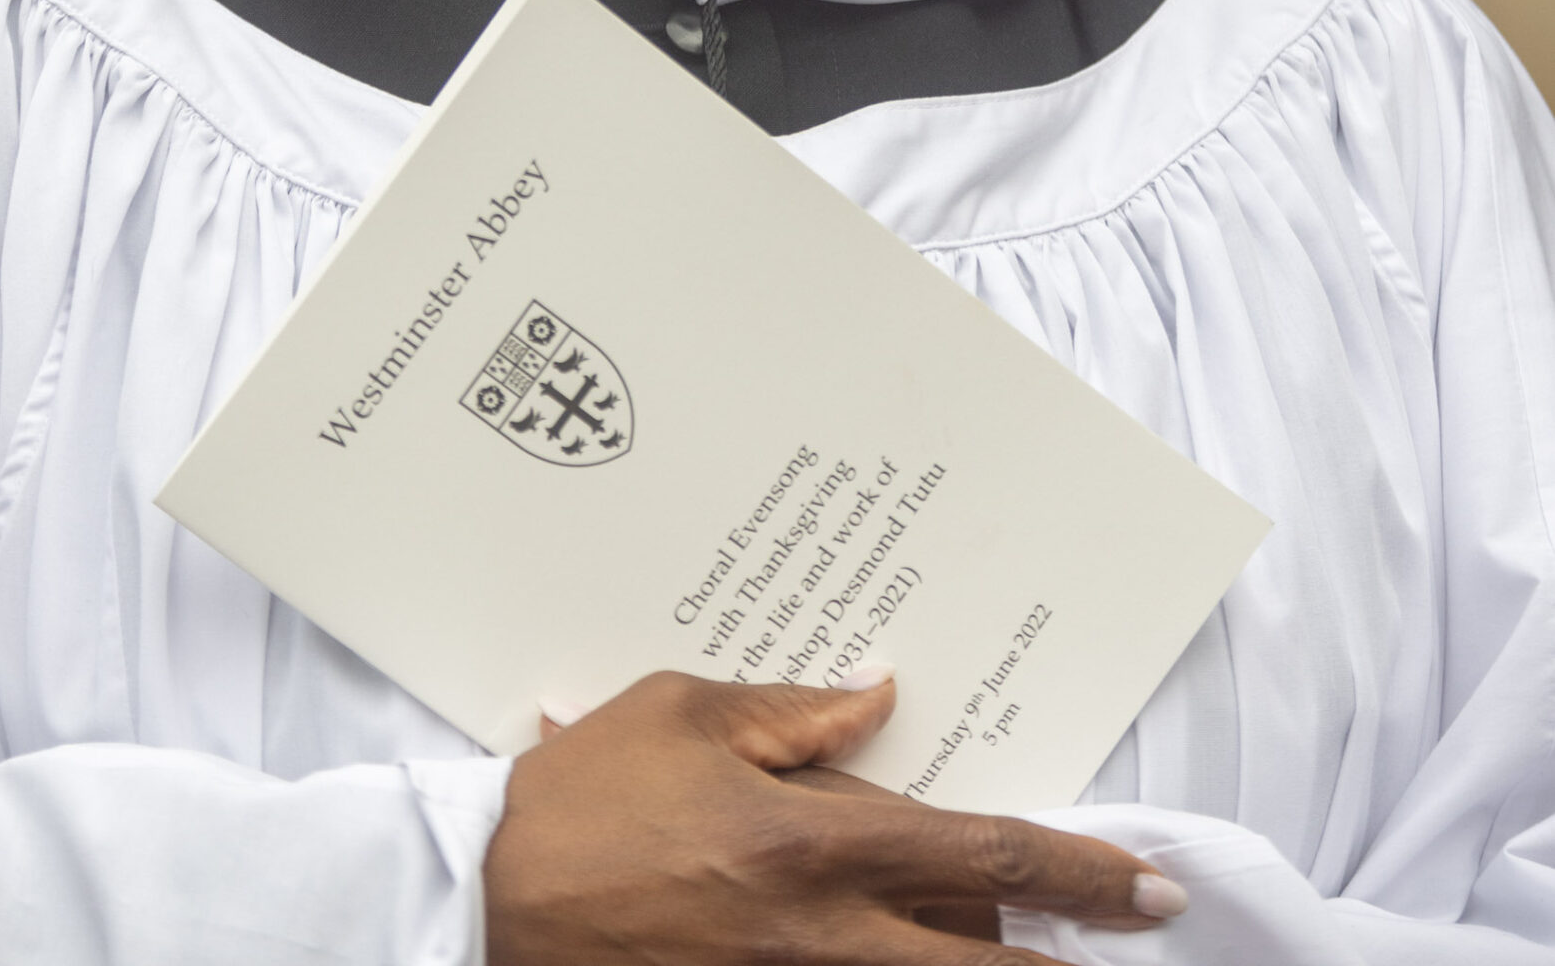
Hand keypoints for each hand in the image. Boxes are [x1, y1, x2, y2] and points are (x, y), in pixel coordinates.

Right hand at [484, 670, 1184, 965]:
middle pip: (984, 961)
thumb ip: (796, 714)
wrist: (487, 901)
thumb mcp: (687, 715)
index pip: (982, 854)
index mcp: (815, 842)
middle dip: (1071, 958)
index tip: (1148, 888)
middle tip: (1139, 936)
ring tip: (1039, 952)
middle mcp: (822, 934)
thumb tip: (880, 697)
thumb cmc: (584, 799)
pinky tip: (921, 954)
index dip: (1078, 873)